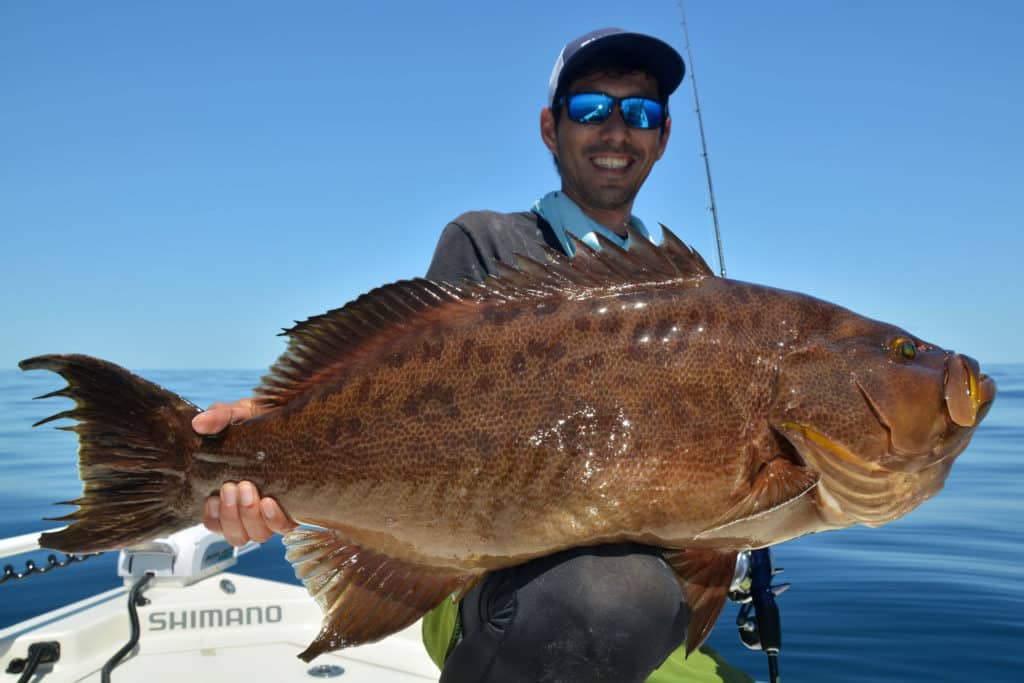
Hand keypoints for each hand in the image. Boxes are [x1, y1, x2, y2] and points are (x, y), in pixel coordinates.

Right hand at [192, 400, 296, 544]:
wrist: (300, 416)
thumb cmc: (268, 420)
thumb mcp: (242, 413)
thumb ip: (220, 416)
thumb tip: (199, 424)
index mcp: (234, 492)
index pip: (216, 522)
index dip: (214, 518)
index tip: (212, 499)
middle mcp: (254, 506)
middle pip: (237, 535)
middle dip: (232, 515)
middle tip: (233, 486)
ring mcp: (276, 510)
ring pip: (257, 535)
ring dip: (249, 518)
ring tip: (249, 490)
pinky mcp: (299, 509)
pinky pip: (284, 528)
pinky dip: (274, 519)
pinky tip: (270, 501)